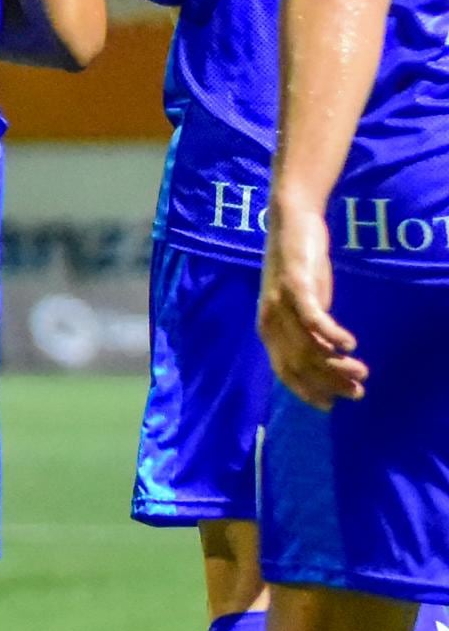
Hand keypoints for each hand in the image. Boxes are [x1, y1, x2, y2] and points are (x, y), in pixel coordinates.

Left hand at [261, 205, 364, 405]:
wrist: (291, 224)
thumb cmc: (299, 268)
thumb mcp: (303, 306)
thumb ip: (311, 331)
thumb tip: (330, 359)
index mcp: (268, 329)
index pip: (284, 371)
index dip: (306, 391)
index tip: (330, 405)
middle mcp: (270, 320)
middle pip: (300, 364)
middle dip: (329, 383)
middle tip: (357, 391)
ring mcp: (280, 303)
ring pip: (309, 345)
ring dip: (337, 363)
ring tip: (361, 370)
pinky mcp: (295, 285)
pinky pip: (312, 318)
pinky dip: (331, 334)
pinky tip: (350, 344)